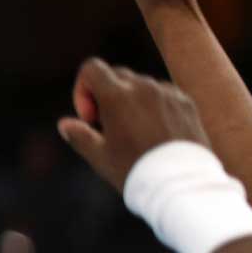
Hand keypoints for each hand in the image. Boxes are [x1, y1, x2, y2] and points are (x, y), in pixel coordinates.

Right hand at [58, 59, 210, 191]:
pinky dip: (156, 105)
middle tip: (110, 128)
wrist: (181, 184)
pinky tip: (158, 133)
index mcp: (117, 96)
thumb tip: (65, 124)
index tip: (91, 118)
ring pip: (143, 85)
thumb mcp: (101, 157)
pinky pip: (165, 94)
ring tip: (136, 133)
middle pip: (117, 75)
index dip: (83, 89)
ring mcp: (168, 93)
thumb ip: (80, 136)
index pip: (92, 68)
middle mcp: (144, 87)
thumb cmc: (137, 172)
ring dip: (133, 100)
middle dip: (106, 95)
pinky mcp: (186, 103)